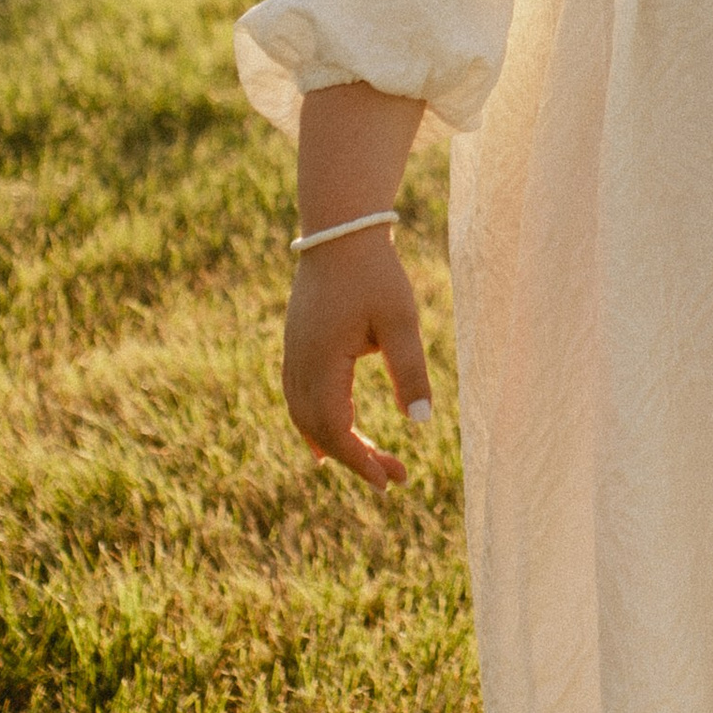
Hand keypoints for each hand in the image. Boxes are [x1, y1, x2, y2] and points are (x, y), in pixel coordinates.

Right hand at [281, 228, 431, 489]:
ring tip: (368, 468)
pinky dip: (315, 425)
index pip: (334, 429)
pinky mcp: (297, 345)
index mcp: (320, 363)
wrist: (340, 230)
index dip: (358, 461)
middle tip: (394, 478)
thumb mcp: (400, 321)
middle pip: (318, 430)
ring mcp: (293, 355)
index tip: (387, 481)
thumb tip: (419, 422)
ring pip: (304, 416)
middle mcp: (298, 364)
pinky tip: (327, 440)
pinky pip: (299, 398)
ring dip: (336, 444)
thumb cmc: (375, 273)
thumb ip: (409, 370)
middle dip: (353, 459)